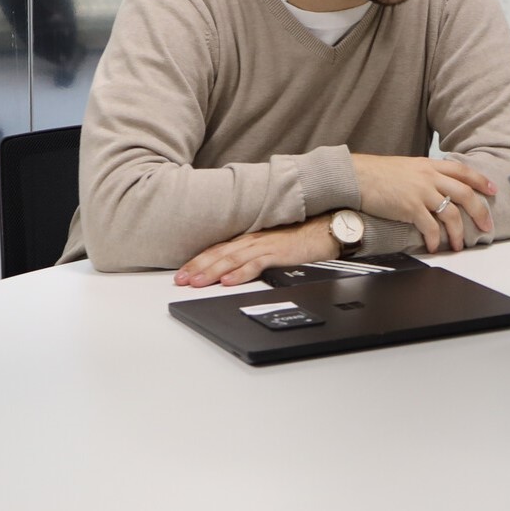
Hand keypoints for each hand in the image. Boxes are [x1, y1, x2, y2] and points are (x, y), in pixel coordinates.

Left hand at [174, 216, 335, 287]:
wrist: (329, 228)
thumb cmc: (304, 236)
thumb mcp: (273, 243)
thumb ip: (254, 252)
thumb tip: (233, 268)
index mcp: (251, 237)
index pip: (219, 249)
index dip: (198, 260)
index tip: (181, 273)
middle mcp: (255, 239)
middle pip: (220, 254)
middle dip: (198, 267)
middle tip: (180, 281)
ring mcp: (267, 245)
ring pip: (233, 259)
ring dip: (212, 271)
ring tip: (196, 282)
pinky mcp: (280, 253)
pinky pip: (257, 264)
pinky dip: (241, 273)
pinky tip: (228, 281)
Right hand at [351, 154, 495, 252]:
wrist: (357, 175)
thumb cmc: (379, 173)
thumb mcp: (409, 167)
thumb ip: (426, 175)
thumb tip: (437, 187)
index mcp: (430, 165)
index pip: (463, 171)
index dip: (481, 180)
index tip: (492, 190)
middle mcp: (430, 177)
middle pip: (465, 194)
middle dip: (480, 212)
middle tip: (486, 226)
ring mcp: (421, 192)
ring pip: (451, 213)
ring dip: (457, 232)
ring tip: (458, 245)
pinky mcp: (410, 207)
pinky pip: (430, 226)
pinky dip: (435, 239)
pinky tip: (435, 246)